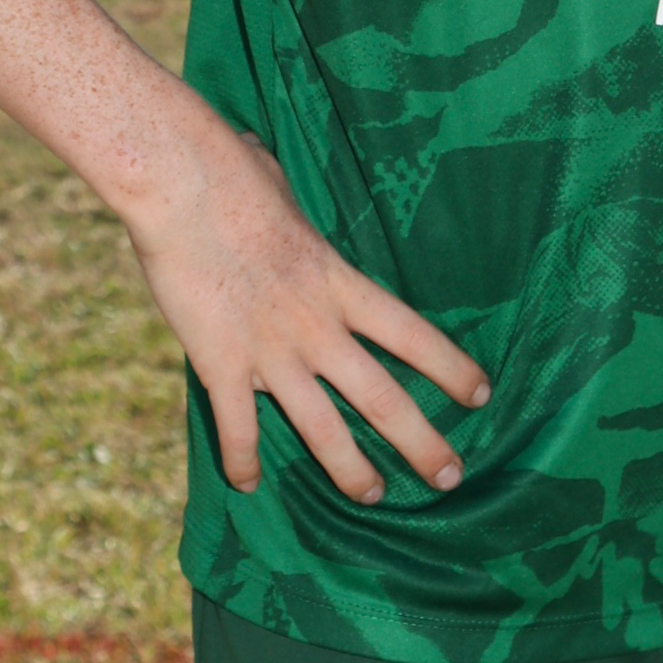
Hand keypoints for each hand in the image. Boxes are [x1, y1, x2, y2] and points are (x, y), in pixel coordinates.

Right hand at [125, 107, 488, 504]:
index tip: (481, 396)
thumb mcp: (279, 186)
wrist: (180, 184)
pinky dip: (243, 462)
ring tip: (371, 496)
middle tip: (449, 478)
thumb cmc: (230, 171)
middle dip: (421, 443)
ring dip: (351, 469)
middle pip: (382, 398)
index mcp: (339, 282)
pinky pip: (238, 428)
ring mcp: (269, 350)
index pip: (412, 334)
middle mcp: (316, 325)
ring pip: (322, 429)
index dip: (451, 368)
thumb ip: (285, 205)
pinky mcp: (220, 363)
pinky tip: (246, 487)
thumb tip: (262, 166)